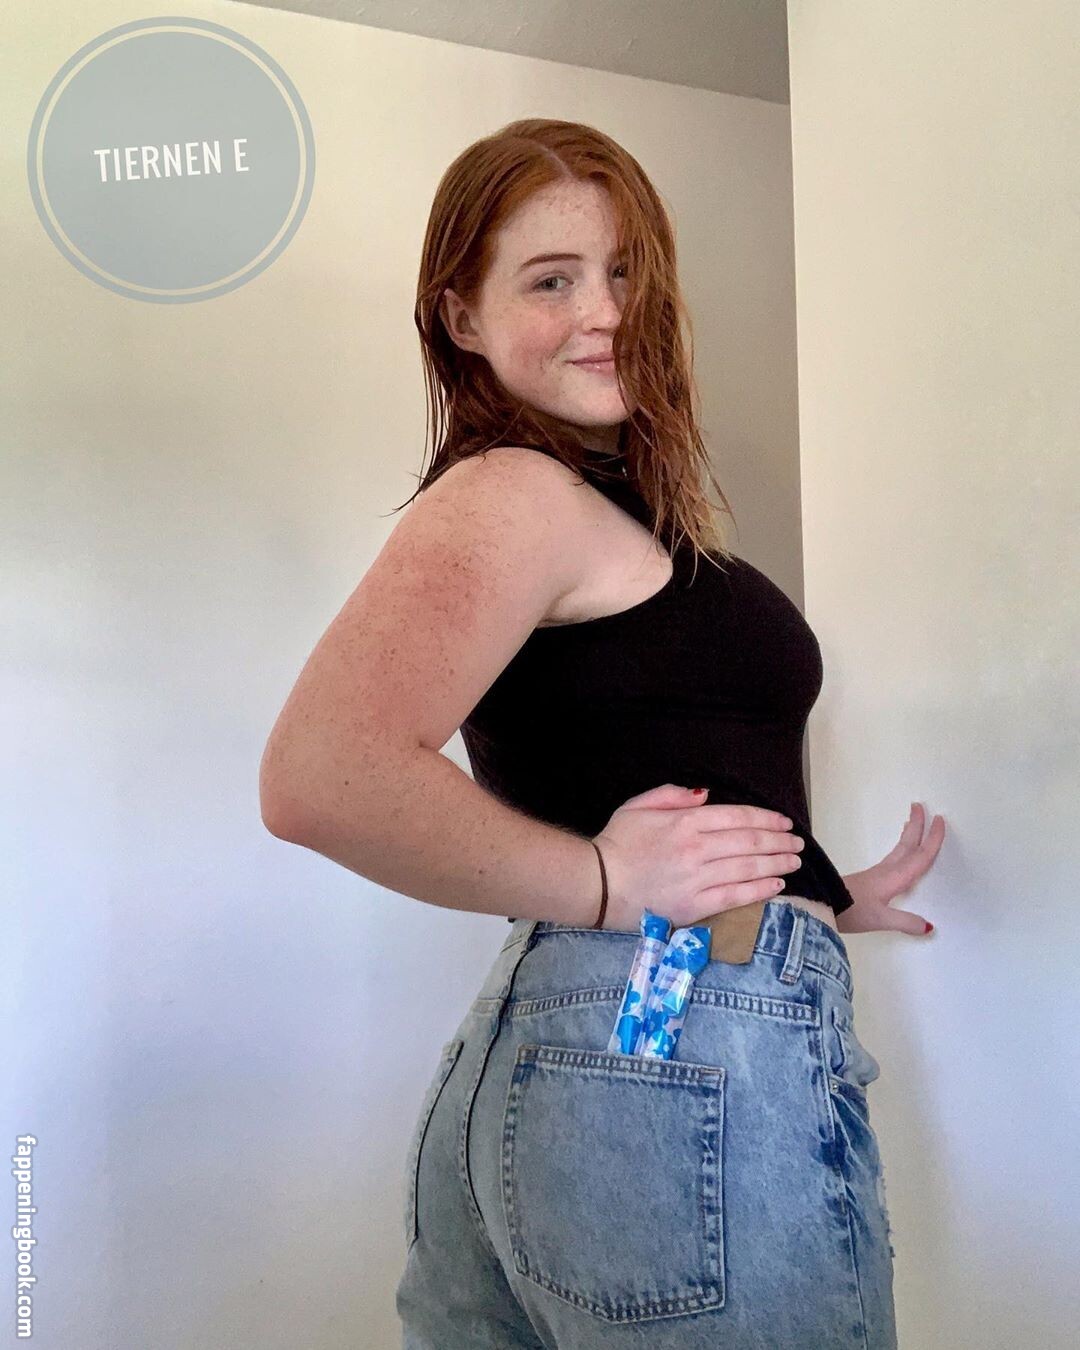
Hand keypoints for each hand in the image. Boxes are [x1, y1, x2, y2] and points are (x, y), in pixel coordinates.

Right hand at [592, 784, 804, 931]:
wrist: (597, 884)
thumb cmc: (617, 843)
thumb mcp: (638, 805)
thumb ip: (673, 795)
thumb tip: (705, 795)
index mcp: (685, 822)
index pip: (737, 817)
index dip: (766, 819)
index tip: (784, 823)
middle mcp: (697, 849)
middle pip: (749, 842)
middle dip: (778, 841)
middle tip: (797, 843)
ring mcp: (698, 879)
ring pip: (748, 868)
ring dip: (776, 864)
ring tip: (794, 861)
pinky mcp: (695, 906)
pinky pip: (735, 897)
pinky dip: (759, 890)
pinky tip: (776, 885)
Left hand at [838, 802, 945, 936]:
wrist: (822, 903)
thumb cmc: (851, 910)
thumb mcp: (880, 919)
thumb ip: (906, 922)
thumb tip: (929, 927)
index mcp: (895, 877)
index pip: (920, 856)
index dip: (933, 839)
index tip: (941, 820)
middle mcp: (888, 871)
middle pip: (907, 844)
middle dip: (918, 826)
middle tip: (921, 805)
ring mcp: (879, 873)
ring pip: (900, 849)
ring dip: (909, 834)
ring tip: (912, 822)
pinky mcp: (871, 878)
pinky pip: (893, 856)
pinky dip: (901, 847)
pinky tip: (900, 853)